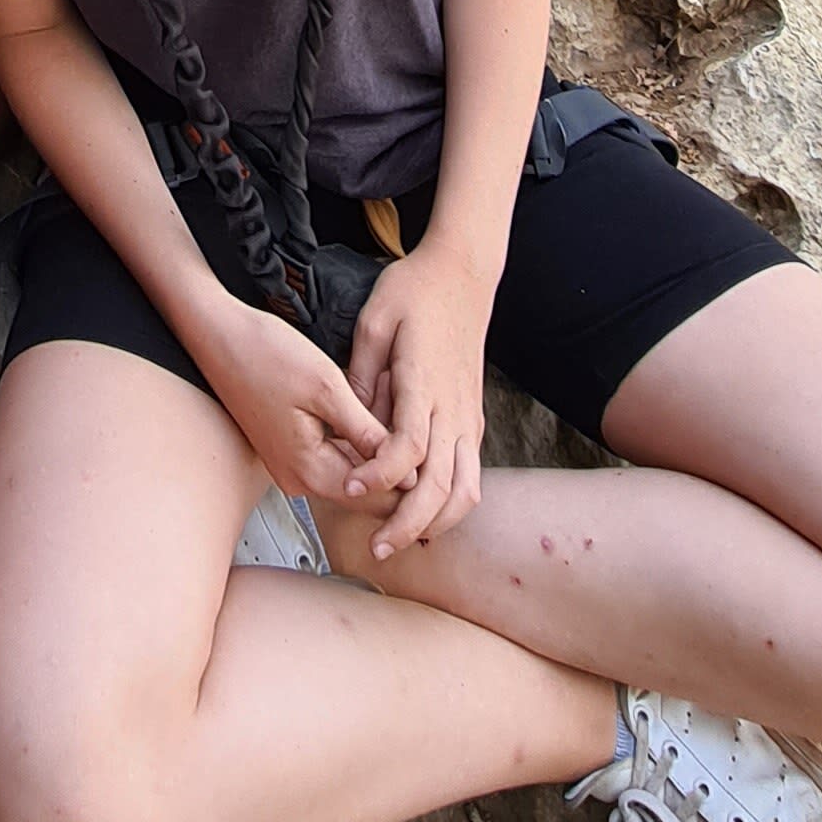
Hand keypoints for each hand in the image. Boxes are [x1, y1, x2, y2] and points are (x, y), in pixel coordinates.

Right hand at [195, 291, 396, 512]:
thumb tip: (407, 471)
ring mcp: (293, 466)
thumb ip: (368, 433)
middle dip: (393, 455)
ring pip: (353, 470)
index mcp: (309, 471)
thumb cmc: (263, 353)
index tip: (422, 433)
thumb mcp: (327, 387)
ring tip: (383, 395)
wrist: (216, 334)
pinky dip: (355, 436)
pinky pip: (335, 456)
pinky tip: (365, 403)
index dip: (408, 472)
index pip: (377, 498)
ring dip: (375, 443)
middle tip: (405, 407)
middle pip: (366, 488)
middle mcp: (299, 479)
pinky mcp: (290, 450)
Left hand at [344, 245, 492, 559]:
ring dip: (435, 523)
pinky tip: (423, 516)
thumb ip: (361, 375)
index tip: (351, 489)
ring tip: (399, 541)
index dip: (380, 476)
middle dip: (408, 524)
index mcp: (424, 381)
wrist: (462, 273)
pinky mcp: (474, 418)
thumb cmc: (414, 290)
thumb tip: (348, 423)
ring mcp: (469, 415)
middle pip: (441, 484)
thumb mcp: (374, 320)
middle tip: (376, 549)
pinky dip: (451, 503)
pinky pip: (471, 474)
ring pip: (466, 489)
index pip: (408, 447)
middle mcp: (453, 406)